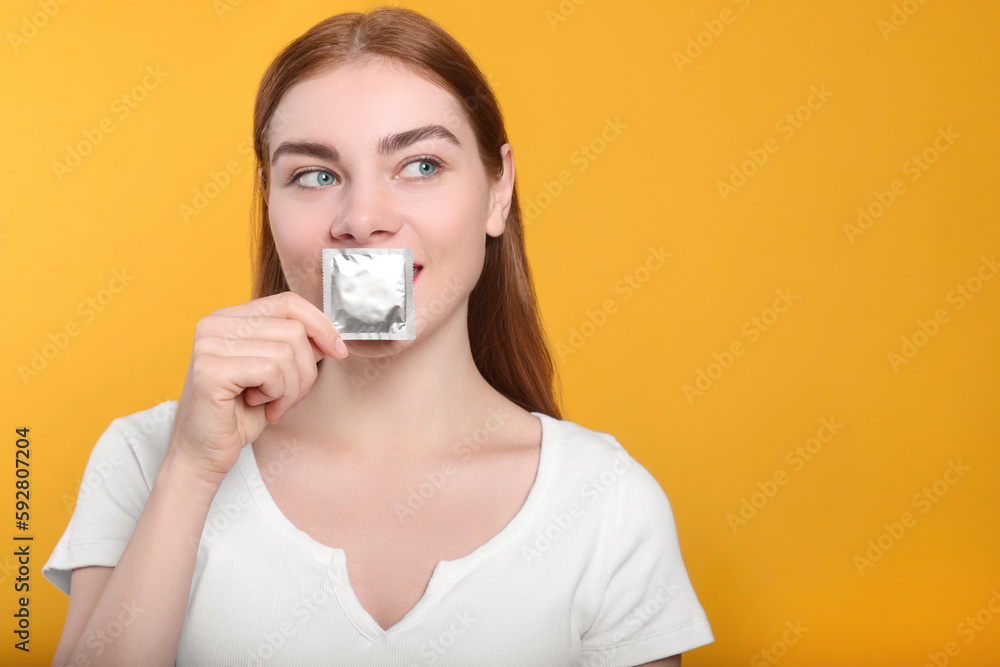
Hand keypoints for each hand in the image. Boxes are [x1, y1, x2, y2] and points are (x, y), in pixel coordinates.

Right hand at [167, 291, 344, 483]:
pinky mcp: (210, 369)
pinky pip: (271, 370)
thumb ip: (298, 348)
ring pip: (287, 351)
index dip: (321, 325)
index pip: (288, 302)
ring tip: (273, 404)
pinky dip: (277, 394)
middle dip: (306, 370)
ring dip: (291, 387)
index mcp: (230, 318)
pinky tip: (257, 405)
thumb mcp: (278, 373)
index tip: (338, 351)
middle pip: (294, 329)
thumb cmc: (240, 414)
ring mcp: (209, 344)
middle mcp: (215, 324)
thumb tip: (331, 335)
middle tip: (291, 397)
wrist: (204, 453)